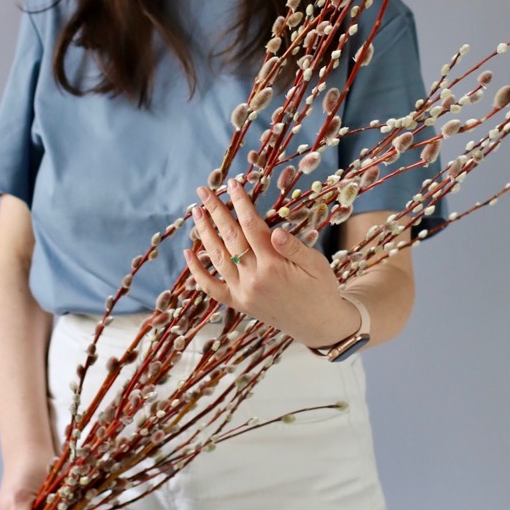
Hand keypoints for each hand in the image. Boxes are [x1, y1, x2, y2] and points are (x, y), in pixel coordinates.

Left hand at [184, 179, 358, 348]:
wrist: (318, 326)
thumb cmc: (321, 289)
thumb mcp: (317, 264)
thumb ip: (294, 247)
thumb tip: (275, 231)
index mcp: (275, 265)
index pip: (252, 226)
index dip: (241, 203)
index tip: (233, 184)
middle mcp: (254, 279)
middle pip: (230, 237)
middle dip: (216, 211)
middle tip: (203, 191)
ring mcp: (243, 293)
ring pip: (217, 257)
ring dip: (204, 233)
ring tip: (196, 212)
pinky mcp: (238, 304)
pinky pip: (211, 288)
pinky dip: (197, 271)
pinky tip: (189, 253)